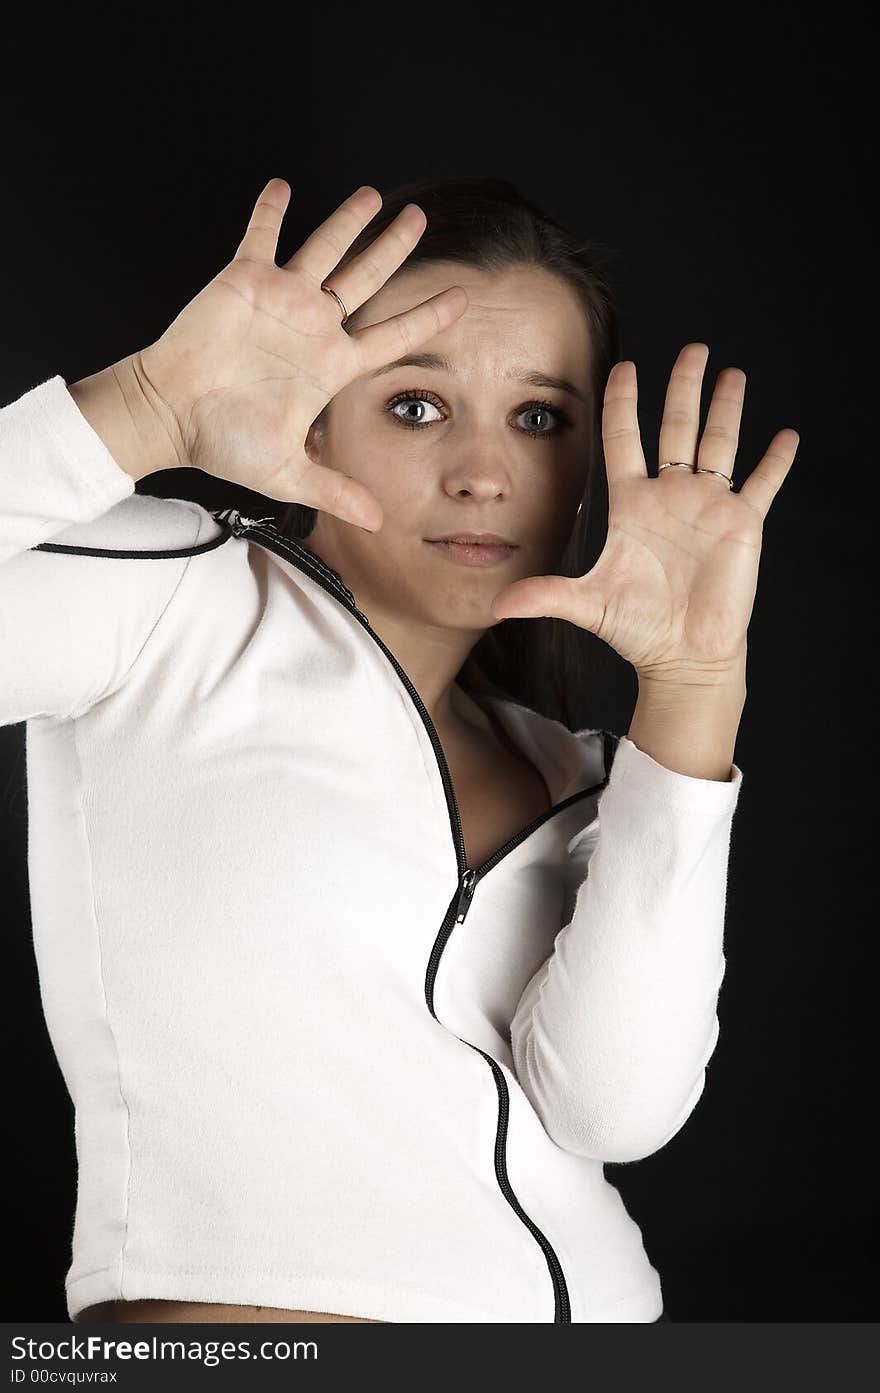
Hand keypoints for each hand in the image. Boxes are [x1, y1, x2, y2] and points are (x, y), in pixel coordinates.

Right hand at [136, 178, 467, 530]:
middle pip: (366, 278)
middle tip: (420, 220)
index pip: (392, 335)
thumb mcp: (288, 471)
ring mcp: (281, 300)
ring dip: (347, 221)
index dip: (427, 317)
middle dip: (395, 248)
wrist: (174, 416)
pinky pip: (261, 236)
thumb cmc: (226, 442)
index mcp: (330, 365)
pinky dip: (271, 210)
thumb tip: (378, 523)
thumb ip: (335, 492)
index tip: (461, 298)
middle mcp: (313, 326)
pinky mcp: (244, 281)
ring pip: (323, 249)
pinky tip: (284, 186)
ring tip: (371, 195)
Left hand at [491, 343, 799, 683]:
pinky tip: (787, 436)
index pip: (624, 439)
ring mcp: (708, 507)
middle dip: (684, 387)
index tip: (625, 367)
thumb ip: (545, 596)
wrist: (681, 655)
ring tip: (732, 373)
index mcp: (633, 504)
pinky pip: (762, 484)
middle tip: (693, 348)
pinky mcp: (742, 525)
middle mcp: (671, 496)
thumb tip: (498, 606)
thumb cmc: (636, 628)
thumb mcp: (586, 605)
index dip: (624, 403)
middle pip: (677, 427)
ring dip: (727, 408)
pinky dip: (774, 461)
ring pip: (720, 443)